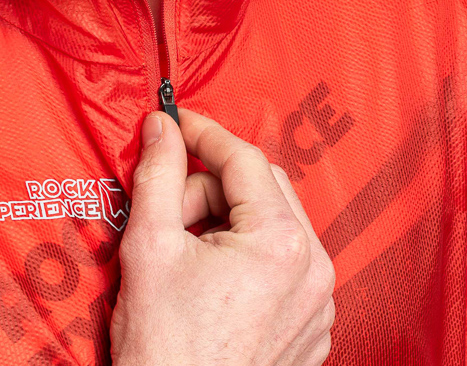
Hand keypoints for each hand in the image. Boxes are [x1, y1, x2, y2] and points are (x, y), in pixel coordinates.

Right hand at [110, 107, 334, 365]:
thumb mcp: (149, 246)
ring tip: (186, 256)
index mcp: (280, 242)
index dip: (203, 133)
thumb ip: (159, 174)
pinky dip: (246, 257)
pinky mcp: (312, 327)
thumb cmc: (164, 348)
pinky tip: (209, 284)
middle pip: (261, 186)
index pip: (244, 157)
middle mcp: (313, 269)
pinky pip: (283, 264)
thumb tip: (163, 126)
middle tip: (169, 212)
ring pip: (272, 223)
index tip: (174, 123)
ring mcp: (318, 303)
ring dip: (226, 222)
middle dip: (211, 187)